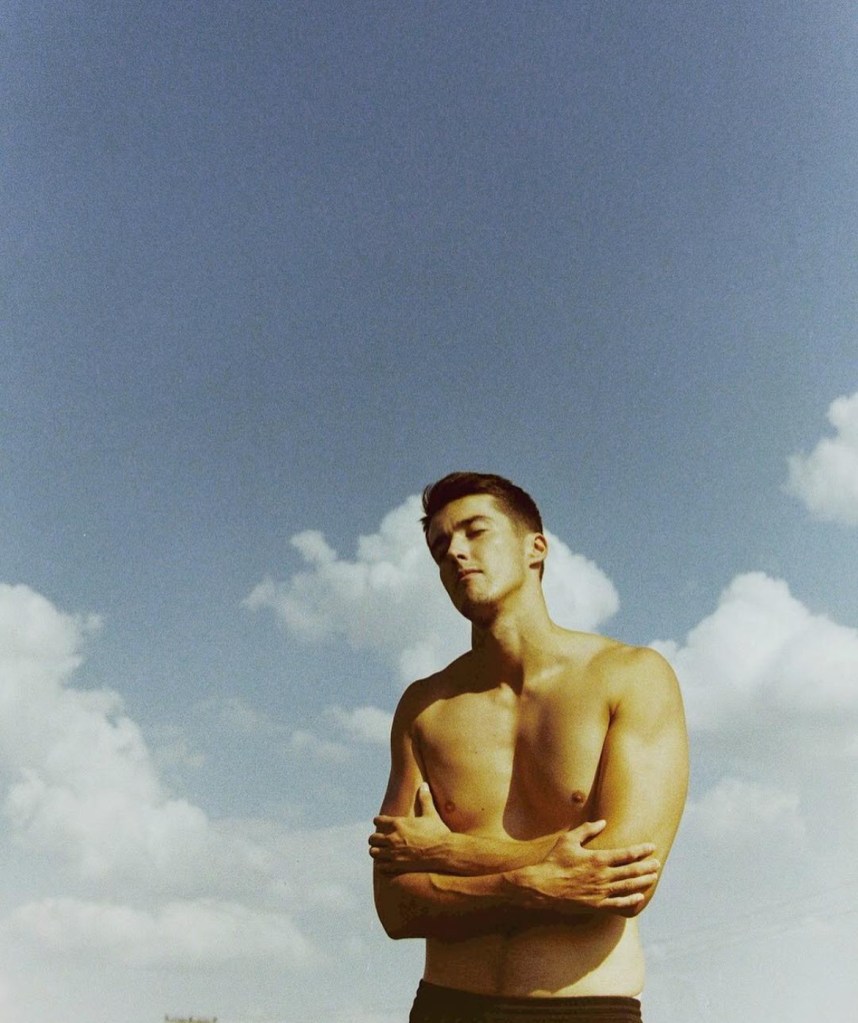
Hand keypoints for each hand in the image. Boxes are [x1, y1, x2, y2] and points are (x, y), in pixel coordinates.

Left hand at [369, 783, 451, 872]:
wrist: (444, 851)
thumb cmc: (438, 832)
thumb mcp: (431, 814)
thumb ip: (425, 799)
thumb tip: (424, 784)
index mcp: (399, 824)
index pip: (378, 820)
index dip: (379, 821)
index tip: (381, 823)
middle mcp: (393, 838)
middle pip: (372, 838)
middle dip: (375, 838)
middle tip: (380, 839)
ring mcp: (394, 853)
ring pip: (373, 852)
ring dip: (377, 851)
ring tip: (382, 851)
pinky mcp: (398, 866)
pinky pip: (381, 866)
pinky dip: (382, 864)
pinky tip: (388, 862)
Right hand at [511, 819, 659, 912]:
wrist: (542, 886)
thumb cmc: (554, 861)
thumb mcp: (569, 840)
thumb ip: (587, 830)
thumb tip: (603, 822)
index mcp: (597, 858)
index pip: (626, 854)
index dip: (641, 851)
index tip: (652, 847)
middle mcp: (602, 876)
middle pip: (631, 871)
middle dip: (646, 866)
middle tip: (658, 864)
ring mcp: (600, 892)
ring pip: (627, 887)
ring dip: (642, 882)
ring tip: (654, 877)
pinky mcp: (596, 905)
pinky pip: (617, 904)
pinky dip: (630, 901)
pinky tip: (639, 897)